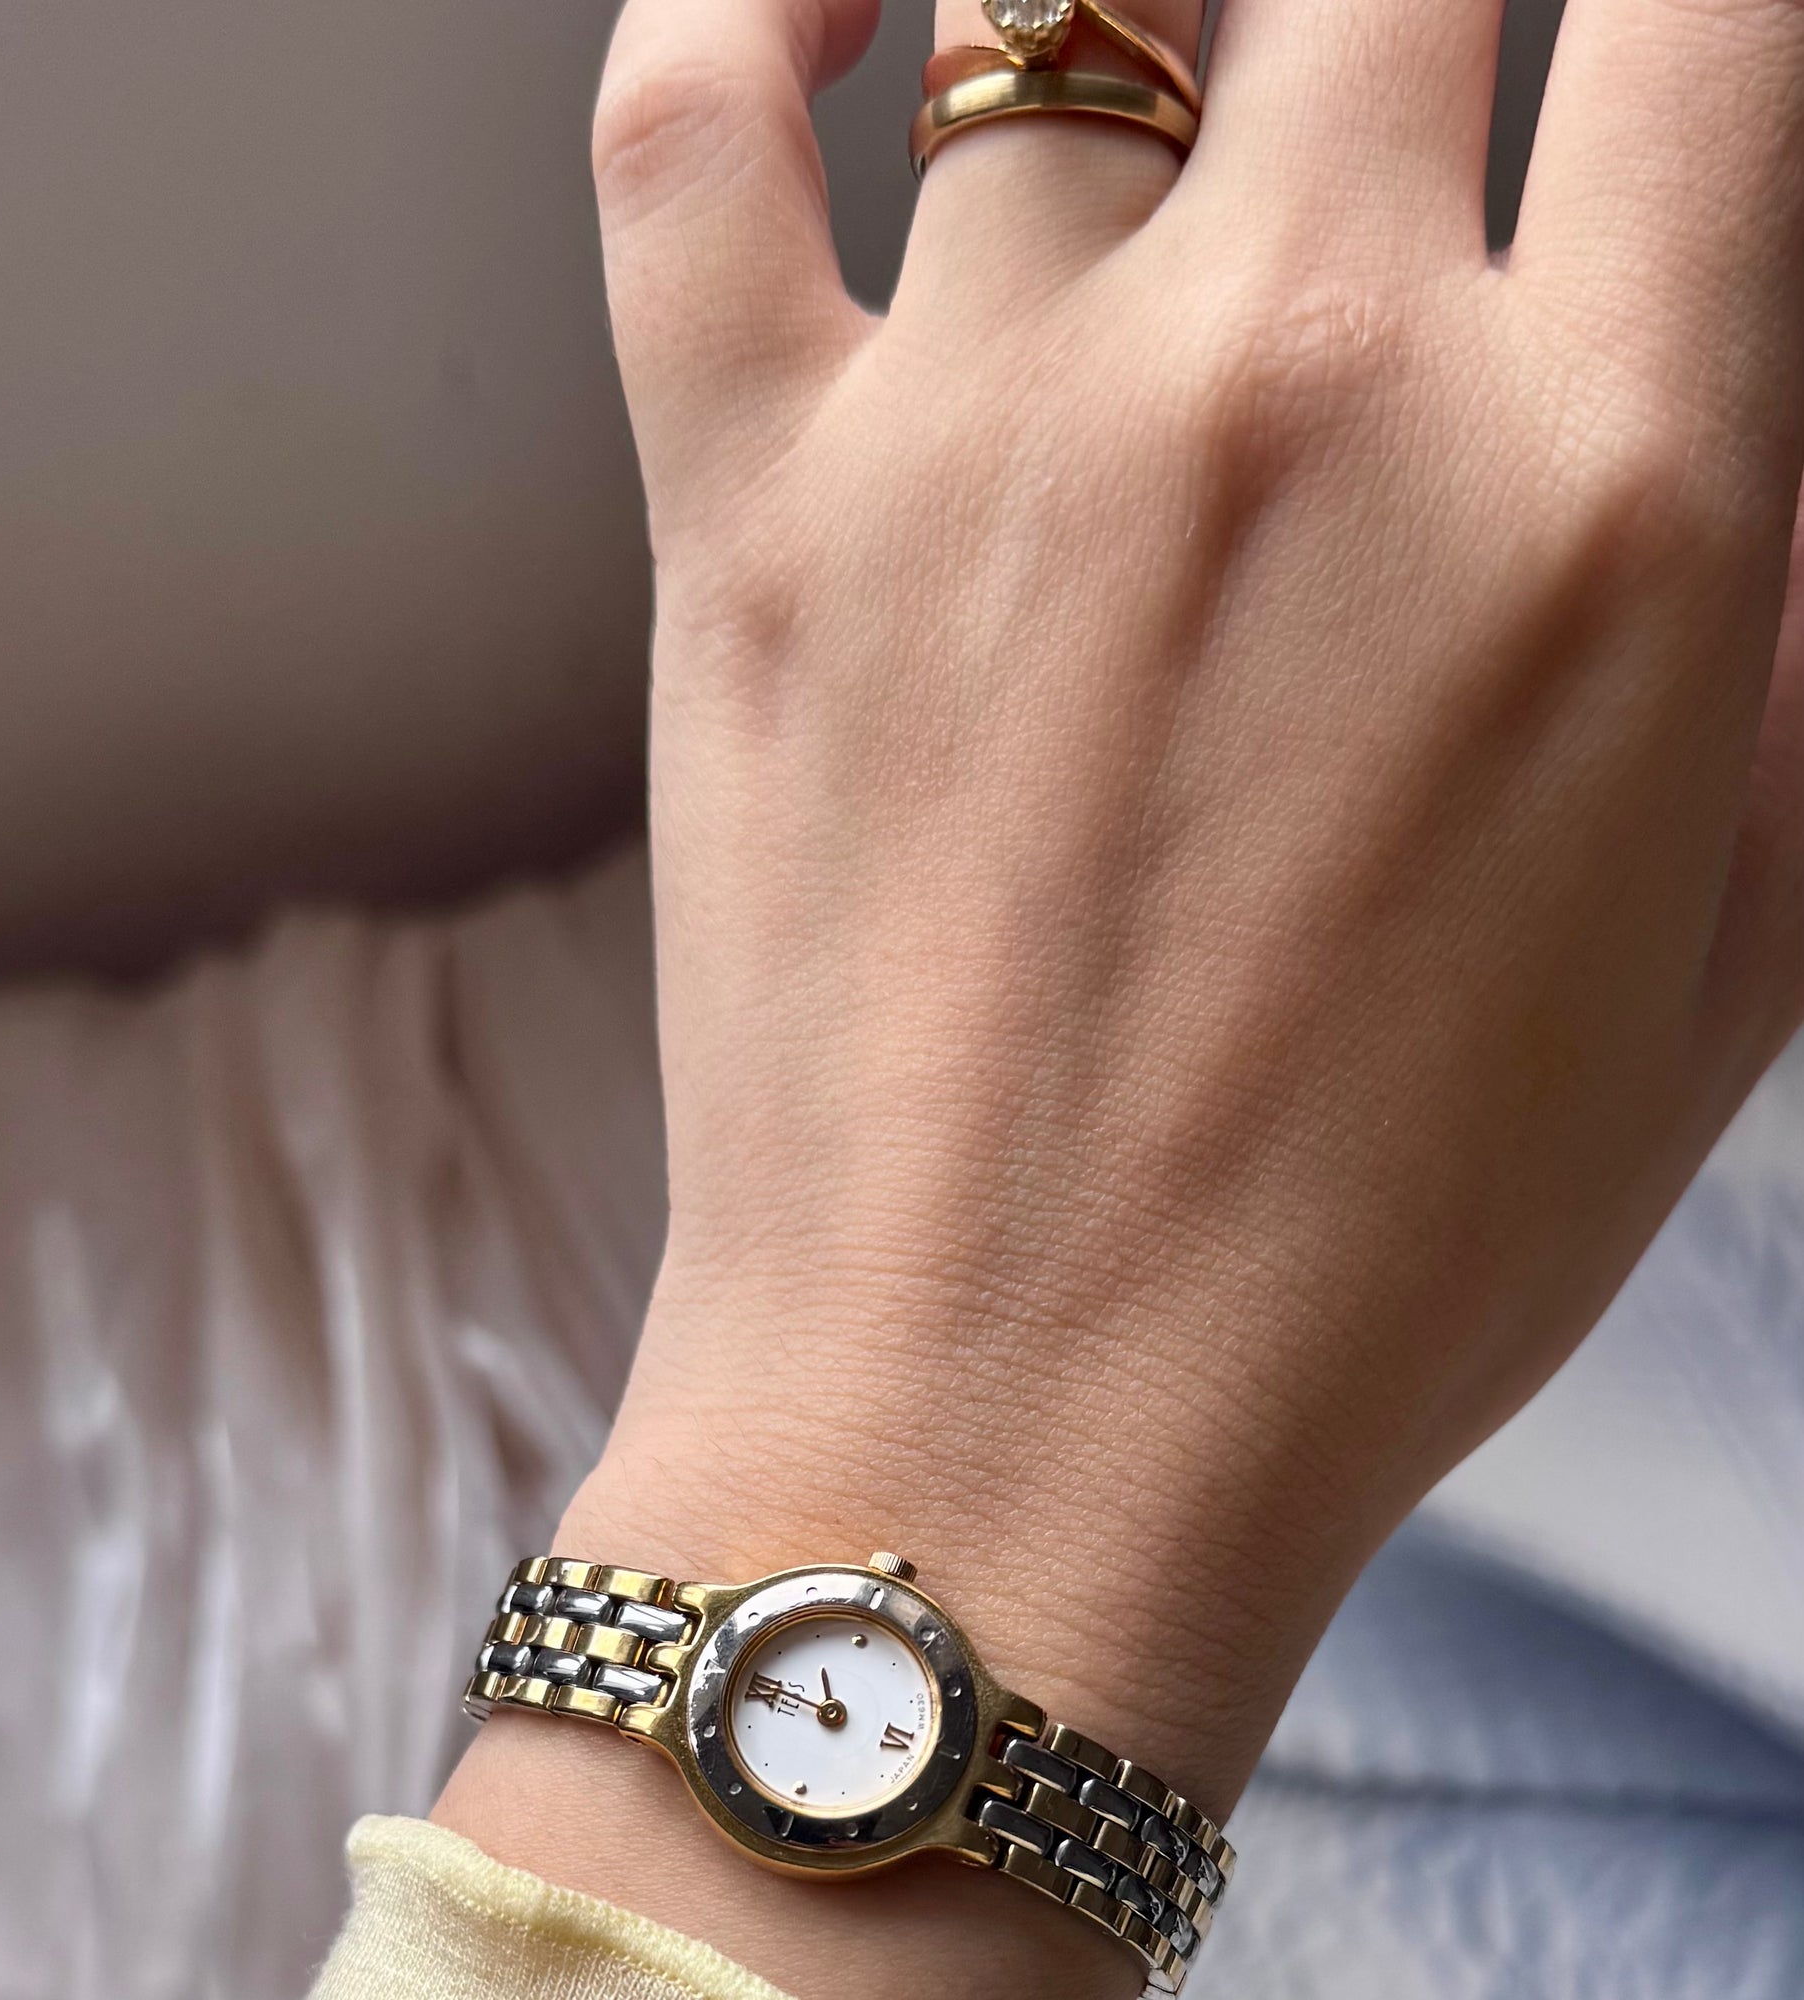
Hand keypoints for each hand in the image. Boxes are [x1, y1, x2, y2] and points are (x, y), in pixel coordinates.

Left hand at [565, 0, 1803, 1814]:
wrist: (1004, 1459)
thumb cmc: (1379, 1264)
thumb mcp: (1728, 954)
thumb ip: (1771, 601)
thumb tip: (1728, 367)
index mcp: (1616, 494)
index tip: (1637, 54)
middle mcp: (1314, 384)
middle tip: (1398, 101)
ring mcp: (999, 423)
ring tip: (1194, 64)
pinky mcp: (750, 505)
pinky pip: (702, 106)